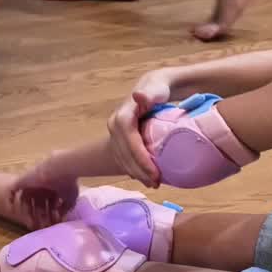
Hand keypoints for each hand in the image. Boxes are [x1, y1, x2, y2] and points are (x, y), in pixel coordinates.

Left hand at [10, 154, 79, 228]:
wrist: (59, 170)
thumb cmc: (67, 183)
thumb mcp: (71, 197)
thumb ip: (66, 207)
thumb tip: (60, 216)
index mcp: (51, 190)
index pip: (47, 206)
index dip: (48, 216)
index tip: (49, 226)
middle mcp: (40, 188)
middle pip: (37, 206)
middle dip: (39, 217)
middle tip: (40, 227)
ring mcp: (30, 184)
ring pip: (26, 202)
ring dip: (28, 213)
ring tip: (31, 223)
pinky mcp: (21, 181)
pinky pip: (12, 192)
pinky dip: (10, 201)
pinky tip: (13, 211)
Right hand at [107, 70, 171, 186]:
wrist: (153, 87)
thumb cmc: (157, 89)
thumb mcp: (156, 90)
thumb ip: (148, 94)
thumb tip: (138, 96)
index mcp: (122, 118)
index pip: (130, 143)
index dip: (141, 159)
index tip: (155, 173)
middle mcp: (114, 126)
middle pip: (125, 155)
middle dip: (139, 171)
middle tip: (157, 183)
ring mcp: (115, 135)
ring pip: (123, 160)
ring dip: (137, 174)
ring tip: (154, 184)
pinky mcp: (119, 141)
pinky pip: (124, 159)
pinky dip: (134, 170)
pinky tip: (146, 178)